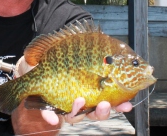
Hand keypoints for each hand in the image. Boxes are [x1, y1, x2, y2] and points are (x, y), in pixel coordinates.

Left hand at [14, 57, 132, 124]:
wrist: (39, 54)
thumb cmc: (63, 50)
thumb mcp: (82, 48)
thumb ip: (98, 51)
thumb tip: (114, 46)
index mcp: (92, 89)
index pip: (108, 100)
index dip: (118, 106)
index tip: (126, 104)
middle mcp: (81, 97)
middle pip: (94, 112)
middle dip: (101, 112)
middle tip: (105, 104)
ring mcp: (64, 101)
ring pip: (74, 116)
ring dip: (78, 112)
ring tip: (79, 101)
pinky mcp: (47, 100)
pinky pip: (49, 112)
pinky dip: (51, 116)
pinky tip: (54, 119)